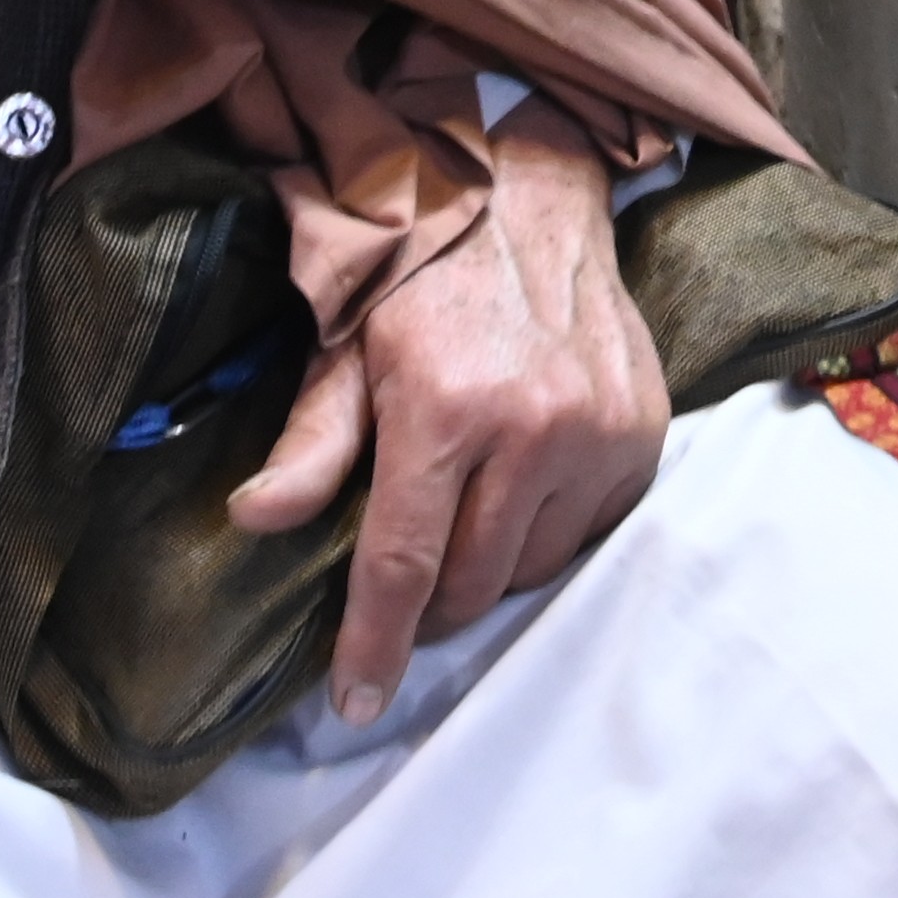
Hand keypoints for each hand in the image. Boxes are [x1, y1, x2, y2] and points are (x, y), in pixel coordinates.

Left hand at [234, 115, 665, 725]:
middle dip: (432, 605)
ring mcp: (600, 432)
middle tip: (406, 585)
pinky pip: (590, 531)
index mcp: (446, 408)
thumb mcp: (346, 344)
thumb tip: (255, 521)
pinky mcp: (643, 432)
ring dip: (492, 566)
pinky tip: (523, 490)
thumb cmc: (423, 273)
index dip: (375, 644)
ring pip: (535, 567)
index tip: (356, 702)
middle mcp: (534, 428)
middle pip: (474, 583)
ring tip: (467, 516)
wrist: (530, 195)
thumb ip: (311, 441)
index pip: (404, 564)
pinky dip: (549, 532)